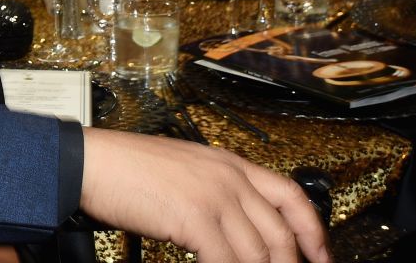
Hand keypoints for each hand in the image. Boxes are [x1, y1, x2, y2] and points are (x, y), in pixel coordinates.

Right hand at [80, 128, 328, 262]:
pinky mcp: (196, 218)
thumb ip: (214, 191)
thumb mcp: (184, 169)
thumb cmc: (126, 167)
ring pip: (259, 253)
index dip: (314, 233)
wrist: (93, 162)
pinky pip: (228, 262)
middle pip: (281, 233)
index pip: (291, 196)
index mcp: (230, 163)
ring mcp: (215, 197)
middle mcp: (230, 177)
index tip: (322, 257)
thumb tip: (232, 228)